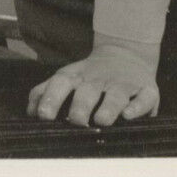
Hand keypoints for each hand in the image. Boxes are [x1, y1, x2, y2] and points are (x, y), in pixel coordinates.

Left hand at [27, 35, 160, 126]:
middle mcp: (98, 79)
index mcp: (76, 77)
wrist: (126, 54)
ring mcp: (123, 84)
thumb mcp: (67, 77)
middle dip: (80, 106)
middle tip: (76, 122)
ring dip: (108, 107)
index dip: (51, 98)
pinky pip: (144, 98)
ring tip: (102, 121)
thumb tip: (30, 112)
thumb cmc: (90, 75)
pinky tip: (129, 115)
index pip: (60, 83)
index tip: (43, 115)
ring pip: (116, 95)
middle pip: (87, 91)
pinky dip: (138, 107)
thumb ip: (45, 92)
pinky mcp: (146, 90)